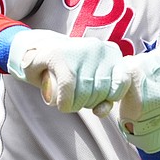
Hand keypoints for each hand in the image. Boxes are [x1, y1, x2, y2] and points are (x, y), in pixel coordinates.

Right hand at [7, 29, 129, 113]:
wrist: (37, 50)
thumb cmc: (69, 72)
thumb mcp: (92, 84)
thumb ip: (105, 99)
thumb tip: (102, 111)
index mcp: (111, 53)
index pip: (122, 82)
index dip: (108, 97)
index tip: (96, 99)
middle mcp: (98, 48)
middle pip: (101, 91)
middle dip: (88, 103)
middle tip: (77, 99)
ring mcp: (79, 49)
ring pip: (84, 92)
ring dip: (75, 105)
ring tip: (68, 99)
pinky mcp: (58, 55)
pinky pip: (67, 87)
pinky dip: (64, 102)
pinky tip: (60, 103)